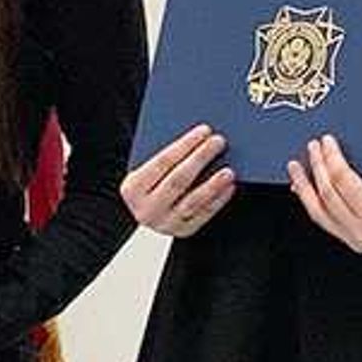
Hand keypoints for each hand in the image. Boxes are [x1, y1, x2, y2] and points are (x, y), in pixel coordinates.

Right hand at [123, 124, 238, 235]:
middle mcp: (146, 209)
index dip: (184, 145)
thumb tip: (198, 138)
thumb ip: (165, 157)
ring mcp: (165, 223)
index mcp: (132, 188)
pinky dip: (218, 200)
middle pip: (177, 180)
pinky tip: (229, 186)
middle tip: (219, 141)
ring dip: (213, 184)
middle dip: (200, 158)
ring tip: (229, 170)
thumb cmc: (152, 182)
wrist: (147, 212)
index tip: (204, 130)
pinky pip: (204, 215)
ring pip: (193, 201)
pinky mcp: (183, 231)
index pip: (161, 162)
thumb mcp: (147, 169)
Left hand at [285, 135, 361, 254]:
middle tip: (312, 148)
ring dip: (305, 189)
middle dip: (317, 169)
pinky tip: (305, 190)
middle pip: (328, 197)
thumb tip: (343, 152)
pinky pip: (327, 222)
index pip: (343, 183)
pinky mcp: (355, 242)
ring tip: (296, 169)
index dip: (332, 160)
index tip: (327, 142)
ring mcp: (357, 240)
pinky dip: (314, 204)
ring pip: (320, 214)